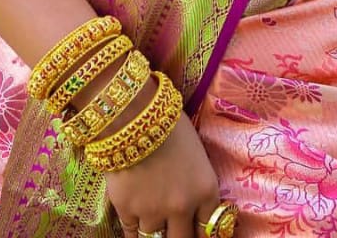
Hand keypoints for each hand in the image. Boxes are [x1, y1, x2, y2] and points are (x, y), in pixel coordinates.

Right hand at [105, 114, 221, 237]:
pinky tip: (134, 225)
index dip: (202, 235)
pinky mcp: (126, 210)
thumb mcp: (196, 154)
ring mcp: (153, 211)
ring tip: (154, 224)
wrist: (133, 111)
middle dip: (179, 237)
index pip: (210, 230)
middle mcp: (182, 206)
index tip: (195, 233)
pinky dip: (133, 231)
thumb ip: (196, 184)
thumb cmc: (169, 122)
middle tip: (175, 231)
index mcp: (205, 190)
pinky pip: (131, 234)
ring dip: (155, 233)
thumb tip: (194, 205)